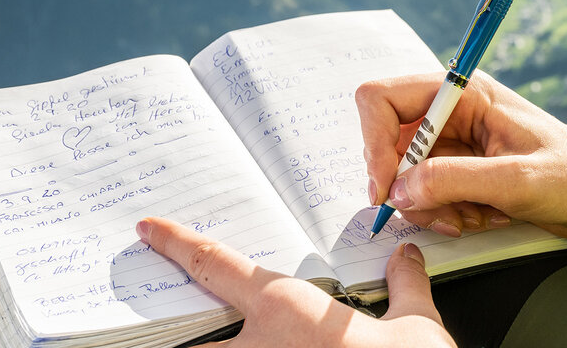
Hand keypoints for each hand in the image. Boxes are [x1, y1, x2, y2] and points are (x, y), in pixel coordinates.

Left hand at [135, 217, 454, 347]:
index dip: (177, 245)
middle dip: (179, 339)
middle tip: (155, 332)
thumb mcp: (415, 325)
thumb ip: (404, 286)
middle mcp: (260, 347)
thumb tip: (406, 257)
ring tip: (193, 345)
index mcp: (288, 309)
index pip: (217, 265)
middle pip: (195, 343)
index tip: (151, 231)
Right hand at [356, 72, 566, 239]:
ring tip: (471, 217)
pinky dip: (444, 213)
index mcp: (463, 93)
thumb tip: (400, 189)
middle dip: (406, 185)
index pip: (383, 99)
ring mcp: (452, 143)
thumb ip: (453, 180)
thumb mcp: (514, 179)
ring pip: (404, 176)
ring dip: (430, 206)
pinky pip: (425, 194)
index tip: (385, 186)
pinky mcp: (458, 171)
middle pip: (389, 144)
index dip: (374, 141)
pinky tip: (480, 217)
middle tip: (436, 212)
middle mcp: (451, 113)